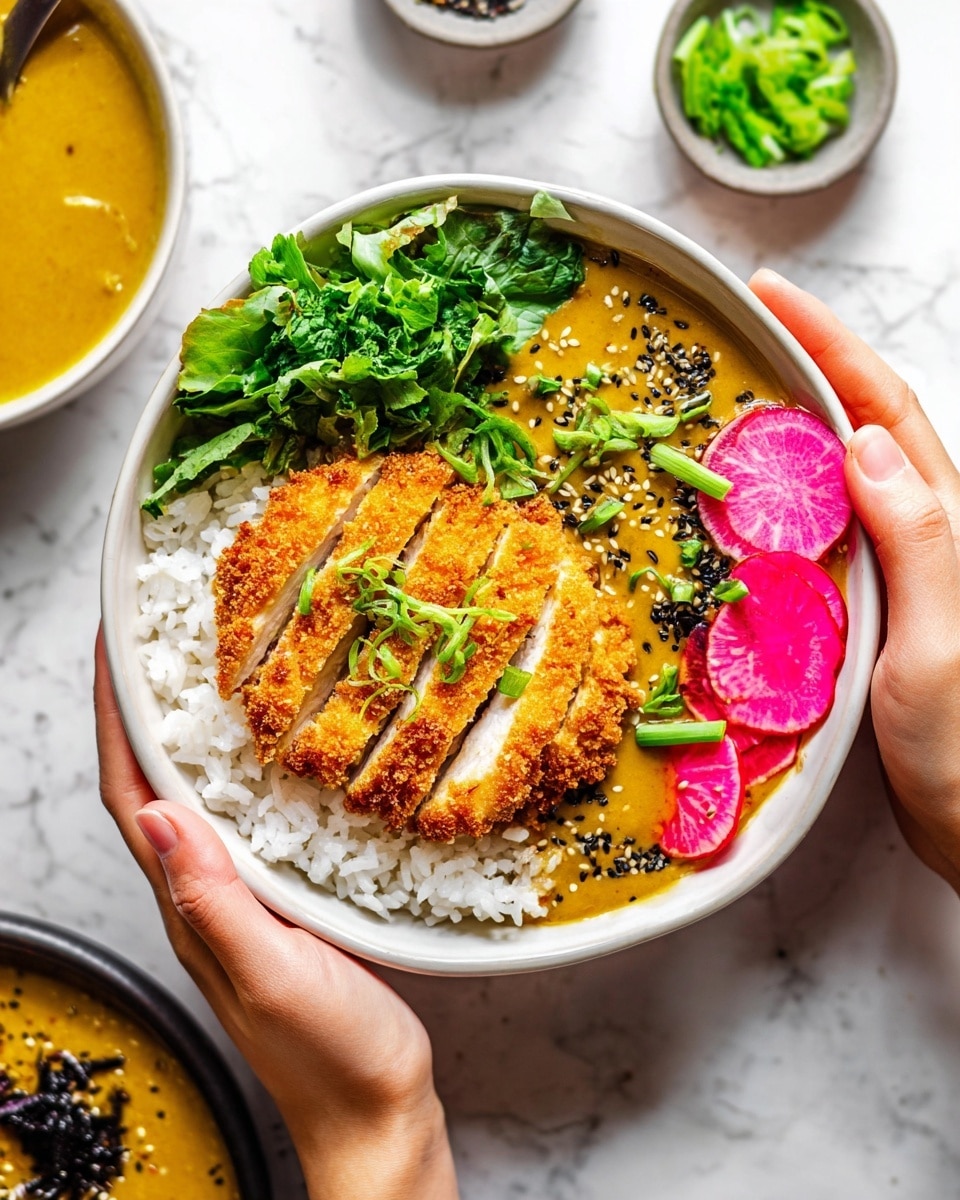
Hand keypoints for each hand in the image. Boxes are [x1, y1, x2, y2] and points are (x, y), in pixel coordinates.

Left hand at [93, 632, 457, 1199]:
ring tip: (199, 672)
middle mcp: (203, 897)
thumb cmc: (330, 1055)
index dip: (112, 720)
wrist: (375, 1110)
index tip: (110, 648)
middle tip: (152, 639)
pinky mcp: (281, 904)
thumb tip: (157, 815)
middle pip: (151, 788)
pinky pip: (242, 822)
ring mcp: (241, 900)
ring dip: (183, 735)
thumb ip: (215, 900)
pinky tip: (268, 753)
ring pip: (195, 800)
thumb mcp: (272, 975)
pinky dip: (237, 774)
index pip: (131, 798)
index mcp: (191, 908)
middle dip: (138, 711)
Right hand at [750, 270, 959, 892]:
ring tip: (738, 391)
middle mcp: (925, 532)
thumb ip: (916, 541)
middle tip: (745, 326)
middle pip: (865, 422)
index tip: (771, 296)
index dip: (830, 345)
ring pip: (842, 471)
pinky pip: (826, 528)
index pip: (882, 411)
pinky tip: (752, 497)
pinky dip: (787, 494)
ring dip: (796, 420)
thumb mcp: (940, 642)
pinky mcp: (875, 604)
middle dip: (811, 360)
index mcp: (944, 525)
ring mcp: (899, 567)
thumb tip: (860, 444)